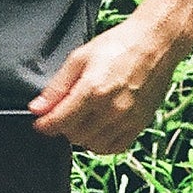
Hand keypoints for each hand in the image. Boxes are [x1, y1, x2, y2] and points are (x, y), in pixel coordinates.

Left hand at [28, 12, 182, 153]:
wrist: (155, 44)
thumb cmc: (117, 45)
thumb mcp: (80, 58)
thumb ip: (57, 86)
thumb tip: (37, 109)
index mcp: (93, 90)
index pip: (60, 122)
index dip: (44, 125)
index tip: (39, 123)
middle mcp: (111, 109)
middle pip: (74, 135)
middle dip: (64, 127)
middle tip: (65, 112)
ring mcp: (127, 120)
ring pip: (92, 145)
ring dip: (82, 136)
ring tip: (83, 118)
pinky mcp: (140, 125)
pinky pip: (114, 147)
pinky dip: (102, 143)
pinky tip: (99, 128)